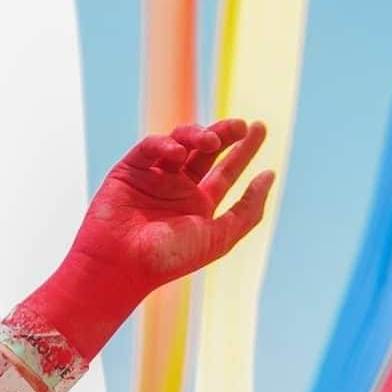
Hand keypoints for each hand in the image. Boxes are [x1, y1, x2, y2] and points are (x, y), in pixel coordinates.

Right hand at [28, 119, 272, 358]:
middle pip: (206, 151)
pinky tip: (177, 152)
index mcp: (198, 208)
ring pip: (180, 142)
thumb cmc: (170, 258)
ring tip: (211, 141)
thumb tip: (269, 176)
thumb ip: (247, 210)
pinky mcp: (129, 170)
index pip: (225, 172)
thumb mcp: (219, 237)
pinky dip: (165, 144)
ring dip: (198, 136)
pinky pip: (150, 147)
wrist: (122, 266)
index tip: (260, 129)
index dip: (243, 151)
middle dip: (225, 134)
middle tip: (242, 126)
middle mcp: (177, 191)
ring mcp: (153, 178)